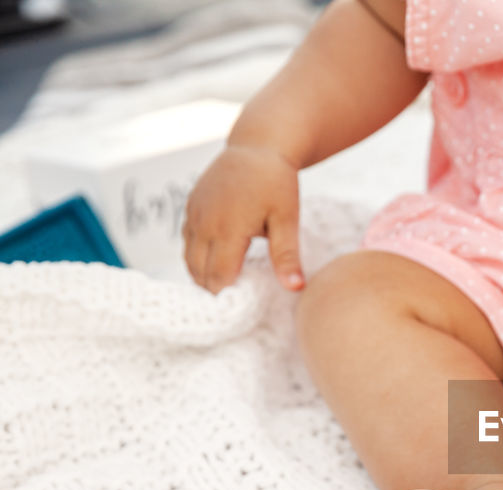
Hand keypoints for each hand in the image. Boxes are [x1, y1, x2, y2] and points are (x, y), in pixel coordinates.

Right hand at [182, 144, 302, 292]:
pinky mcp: (190, 206)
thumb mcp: (287, 219)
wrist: (258, 145)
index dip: (226, 297)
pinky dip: (196, 258)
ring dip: (202, 276)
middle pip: (199, 272)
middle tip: (232, 306)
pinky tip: (215, 265)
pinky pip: (186, 241)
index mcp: (228, 230)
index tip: (240, 311)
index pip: (218, 277)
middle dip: (213, 291)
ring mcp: (194, 214)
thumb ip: (287, 256)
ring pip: (188, 259)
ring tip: (224, 289)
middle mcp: (204, 223)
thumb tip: (296, 288)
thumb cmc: (277, 182)